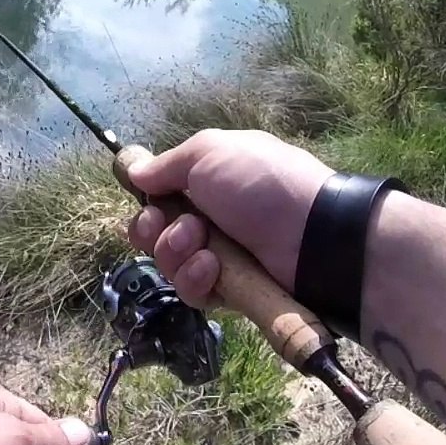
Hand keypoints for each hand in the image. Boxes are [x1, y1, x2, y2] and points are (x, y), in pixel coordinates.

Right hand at [125, 129, 333, 305]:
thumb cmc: (259, 182)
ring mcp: (219, 256)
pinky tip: (213, 267)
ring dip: (176, 252)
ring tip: (203, 244)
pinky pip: (193, 291)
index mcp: (206, 183)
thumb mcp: (210, 152)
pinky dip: (196, 279)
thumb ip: (167, 164)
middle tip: (182, 226)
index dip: (146, 205)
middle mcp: (209, 219)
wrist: (311, 232)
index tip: (147, 203)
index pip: (158, 200)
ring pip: (169, 264)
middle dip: (155, 231)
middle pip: (155, 234)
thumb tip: (134, 171)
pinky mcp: (229, 291)